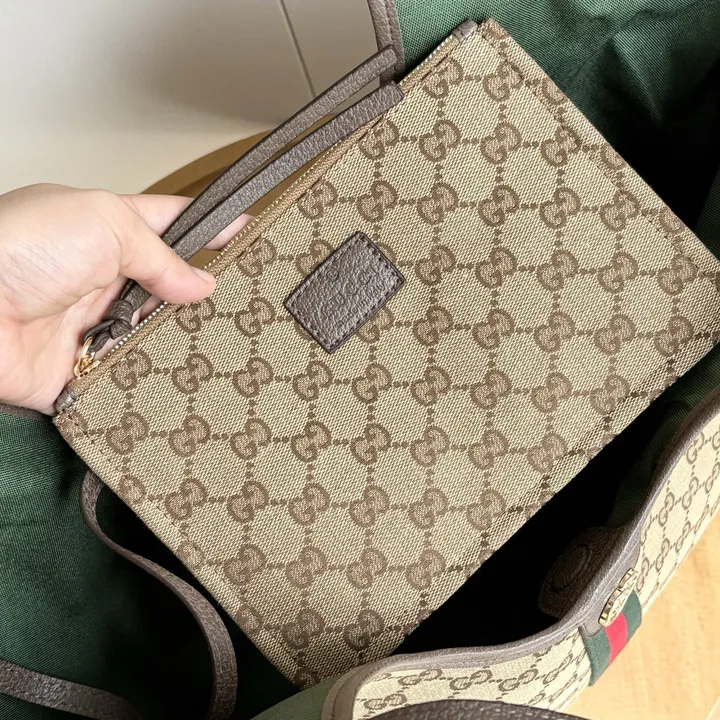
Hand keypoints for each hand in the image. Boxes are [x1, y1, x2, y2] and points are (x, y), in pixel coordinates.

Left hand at [0, 184, 250, 413]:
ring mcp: (94, 327)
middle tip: (250, 304)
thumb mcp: (104, 224)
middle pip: (168, 290)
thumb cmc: (14, 248)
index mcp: (106, 233)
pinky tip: (188, 383)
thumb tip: (199, 284)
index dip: (213, 229)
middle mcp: (103, 281)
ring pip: (156, 338)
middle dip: (204, 297)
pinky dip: (153, 384)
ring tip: (229, 345)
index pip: (173, 227)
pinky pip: (129, 381)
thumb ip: (160, 255)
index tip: (253, 234)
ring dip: (182, 343)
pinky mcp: (82, 374)